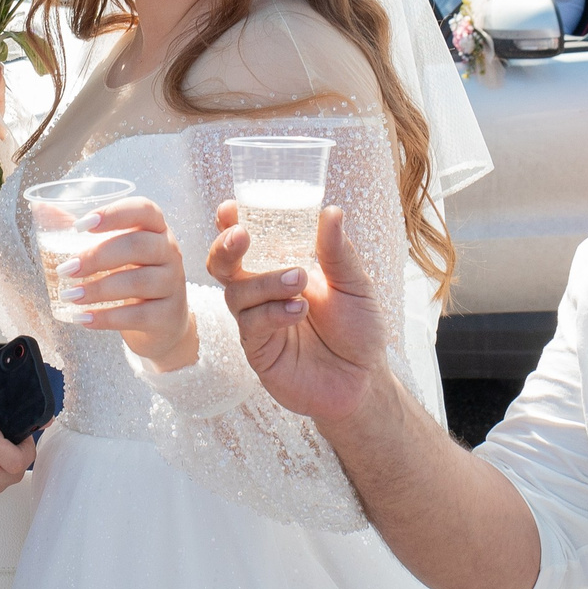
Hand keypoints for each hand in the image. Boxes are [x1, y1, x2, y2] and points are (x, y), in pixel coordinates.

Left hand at [60, 196, 193, 369]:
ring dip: (98, 289)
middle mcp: (169, 252)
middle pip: (137, 245)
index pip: (144, 209)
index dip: (113, 214)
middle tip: (65, 269)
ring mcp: (172, 284)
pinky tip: (84, 318)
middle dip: (96, 256)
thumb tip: (42, 208)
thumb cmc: (133, 277)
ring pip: (138, 282)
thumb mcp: (115, 251)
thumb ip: (84, 231)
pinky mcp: (168, 315)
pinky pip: (137, 315)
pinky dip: (106, 318)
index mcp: (156, 229)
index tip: (80, 226)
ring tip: (70, 296)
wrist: (163, 323)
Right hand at [210, 201, 392, 425]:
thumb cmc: (358, 330)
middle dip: (225, 247)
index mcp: (281, 269)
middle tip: (242, 236)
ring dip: (265, 281)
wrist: (363, 380)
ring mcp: (257, 322)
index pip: (248, 243)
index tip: (231, 208)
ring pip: (236, 294)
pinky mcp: (258, 351)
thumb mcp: (354, 285)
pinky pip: (251, 326)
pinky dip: (272, 313)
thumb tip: (330, 211)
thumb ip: (338, 253)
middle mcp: (262, 294)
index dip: (232, 224)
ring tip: (299, 279)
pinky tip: (298, 311)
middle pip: (223, 266)